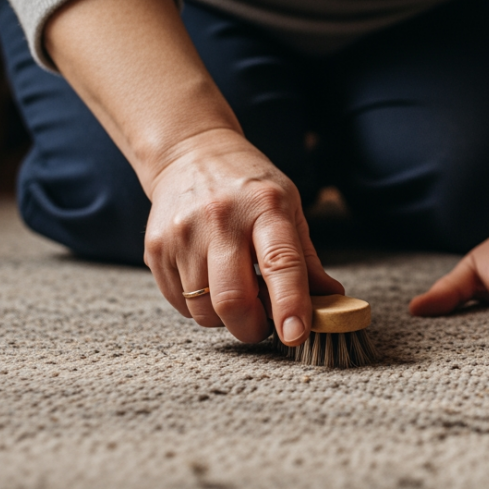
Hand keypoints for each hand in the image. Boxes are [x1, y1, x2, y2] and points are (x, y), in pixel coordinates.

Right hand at [143, 128, 343, 345]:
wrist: (191, 153)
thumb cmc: (249, 187)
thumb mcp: (289, 208)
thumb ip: (306, 259)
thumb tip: (332, 302)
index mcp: (265, 207)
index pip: (280, 263)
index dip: (289, 304)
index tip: (296, 335)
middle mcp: (220, 219)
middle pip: (232, 298)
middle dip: (252, 327)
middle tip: (263, 324)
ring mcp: (182, 234)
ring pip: (203, 309)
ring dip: (225, 318)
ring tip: (236, 292)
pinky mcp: (156, 248)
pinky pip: (179, 304)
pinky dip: (200, 307)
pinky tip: (209, 280)